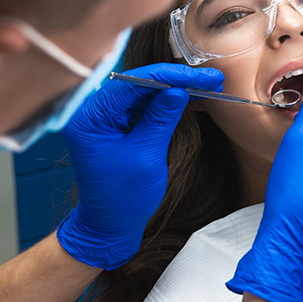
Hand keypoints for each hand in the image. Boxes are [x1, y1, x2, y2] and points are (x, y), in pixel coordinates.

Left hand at [57, 63, 223, 269]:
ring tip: (209, 86)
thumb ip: (160, 118)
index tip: (199, 76)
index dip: (169, 76)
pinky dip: (172, 101)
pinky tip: (195, 97)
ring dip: (178, 87)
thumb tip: (178, 89)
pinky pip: (149, 104)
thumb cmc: (122, 198)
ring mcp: (110, 116)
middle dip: (177, 79)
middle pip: (140, 82)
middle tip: (211, 78)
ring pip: (148, 91)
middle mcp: (97, 111)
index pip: (132, 83)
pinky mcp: (123, 123)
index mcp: (92, 117)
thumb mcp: (146, 156)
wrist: (111, 225)